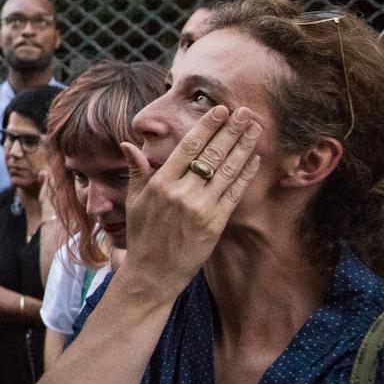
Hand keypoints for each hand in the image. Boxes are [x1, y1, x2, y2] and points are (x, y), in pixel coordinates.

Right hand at [119, 105, 262, 302]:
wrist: (153, 273)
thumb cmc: (142, 235)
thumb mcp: (134, 201)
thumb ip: (136, 170)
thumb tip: (128, 144)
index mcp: (160, 184)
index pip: (188, 147)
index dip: (206, 127)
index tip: (219, 110)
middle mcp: (182, 193)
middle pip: (212, 154)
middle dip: (230, 131)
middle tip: (245, 112)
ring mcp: (201, 208)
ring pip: (227, 171)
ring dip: (243, 147)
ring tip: (255, 128)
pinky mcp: (215, 224)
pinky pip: (234, 193)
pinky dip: (246, 175)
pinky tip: (255, 160)